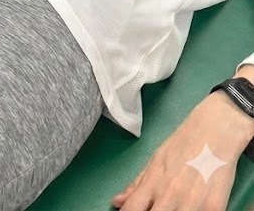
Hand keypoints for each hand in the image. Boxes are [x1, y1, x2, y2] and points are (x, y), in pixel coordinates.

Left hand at [112, 92, 253, 210]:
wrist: (214, 130)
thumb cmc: (183, 144)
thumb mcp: (156, 160)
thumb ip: (137, 184)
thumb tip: (117, 201)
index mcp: (153, 183)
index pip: (132, 209)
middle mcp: (170, 195)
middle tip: (156, 208)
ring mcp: (192, 203)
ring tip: (174, 207)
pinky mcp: (215, 207)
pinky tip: (194, 208)